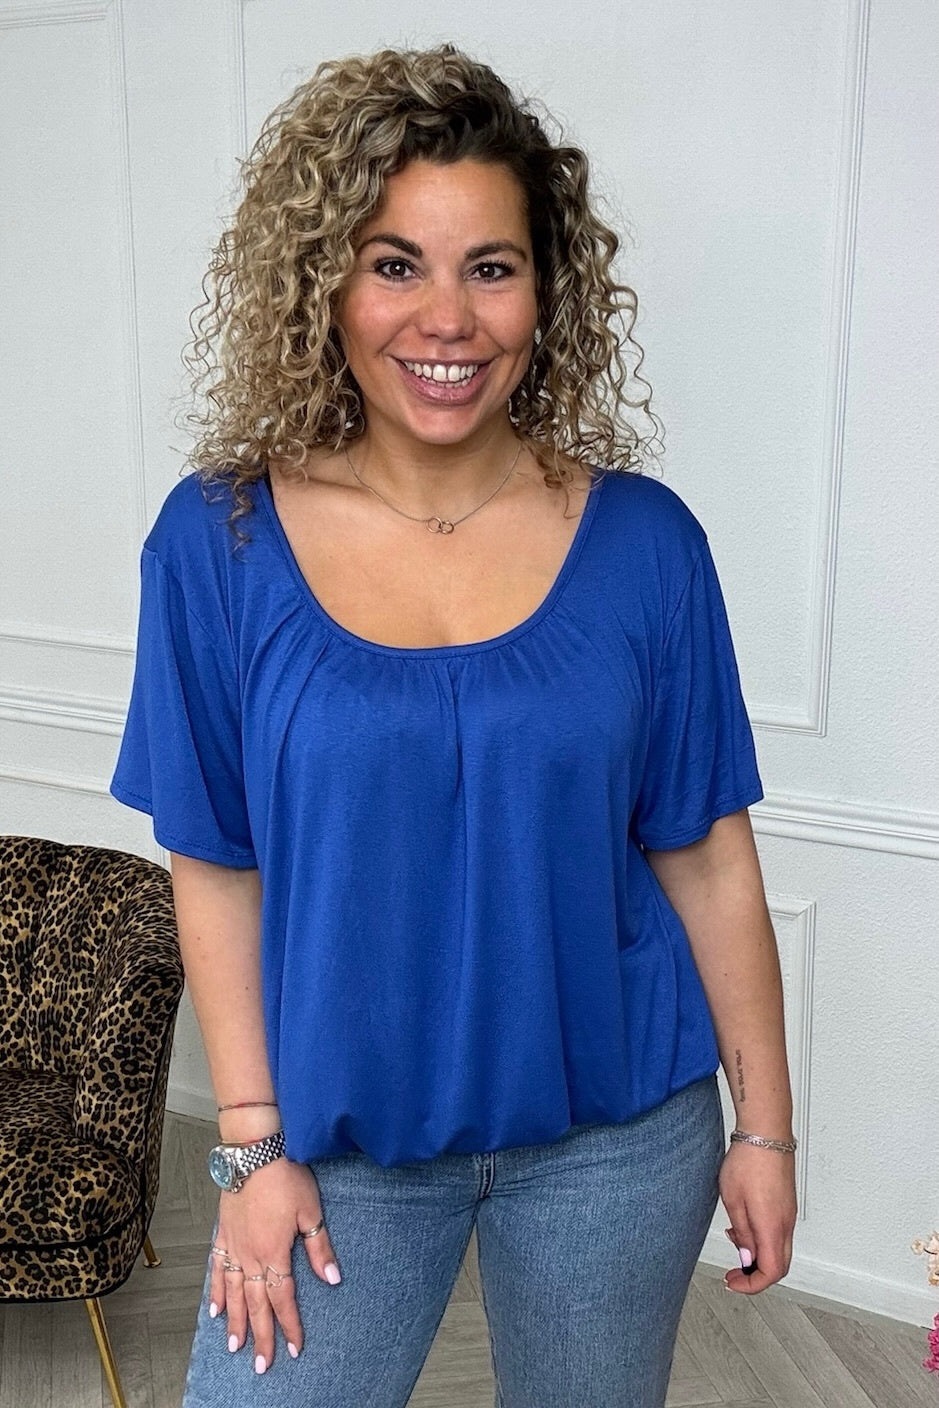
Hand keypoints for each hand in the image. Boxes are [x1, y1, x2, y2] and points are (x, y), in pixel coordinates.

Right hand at [209, 1158, 339, 1371]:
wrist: (253, 1151)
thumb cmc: (285, 1176)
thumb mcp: (311, 1211)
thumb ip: (320, 1247)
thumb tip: (333, 1278)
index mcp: (274, 1253)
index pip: (283, 1299)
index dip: (290, 1325)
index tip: (295, 1348)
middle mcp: (250, 1255)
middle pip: (255, 1304)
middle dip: (260, 1336)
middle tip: (261, 1365)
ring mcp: (233, 1246)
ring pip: (233, 1293)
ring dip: (235, 1322)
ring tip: (235, 1347)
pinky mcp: (222, 1234)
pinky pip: (216, 1269)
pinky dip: (215, 1292)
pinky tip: (215, 1309)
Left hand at [719, 1141, 795, 1293]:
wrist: (766, 1133)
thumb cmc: (748, 1160)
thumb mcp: (732, 1199)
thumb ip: (741, 1233)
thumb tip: (747, 1259)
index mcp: (772, 1226)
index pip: (771, 1272)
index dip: (752, 1285)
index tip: (734, 1282)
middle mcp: (786, 1223)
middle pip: (779, 1266)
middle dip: (756, 1277)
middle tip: (735, 1273)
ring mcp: (789, 1214)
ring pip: (780, 1250)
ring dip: (759, 1256)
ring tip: (734, 1242)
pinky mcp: (787, 1204)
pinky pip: (779, 1233)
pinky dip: (763, 1240)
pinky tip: (744, 1227)